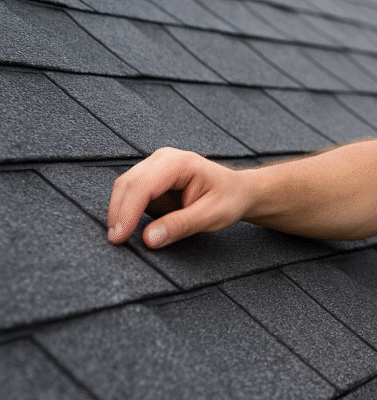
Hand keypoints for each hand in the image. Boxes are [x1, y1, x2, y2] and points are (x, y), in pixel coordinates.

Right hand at [107, 147, 254, 248]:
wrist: (239, 191)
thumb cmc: (230, 199)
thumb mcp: (211, 216)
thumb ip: (180, 226)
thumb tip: (149, 238)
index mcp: (180, 164)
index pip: (143, 186)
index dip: (127, 212)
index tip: (119, 236)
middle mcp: (165, 158)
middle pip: (128, 183)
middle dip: (118, 213)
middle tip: (115, 240)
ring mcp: (156, 165)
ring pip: (126, 186)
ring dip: (119, 210)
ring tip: (120, 236)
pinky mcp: (153, 176)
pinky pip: (132, 191)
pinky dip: (126, 208)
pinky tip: (128, 225)